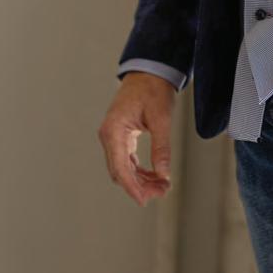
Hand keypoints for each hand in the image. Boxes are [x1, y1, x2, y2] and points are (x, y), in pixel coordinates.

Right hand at [97, 73, 176, 205]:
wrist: (149, 72)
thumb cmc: (153, 90)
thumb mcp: (161, 119)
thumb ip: (161, 147)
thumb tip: (163, 174)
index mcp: (113, 131)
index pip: (120, 168)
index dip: (133, 187)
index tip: (145, 200)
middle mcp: (109, 136)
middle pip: (120, 172)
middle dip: (140, 186)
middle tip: (163, 191)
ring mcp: (113, 137)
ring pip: (123, 168)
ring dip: (141, 179)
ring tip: (162, 186)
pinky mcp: (120, 137)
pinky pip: (127, 160)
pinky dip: (140, 170)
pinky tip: (155, 176)